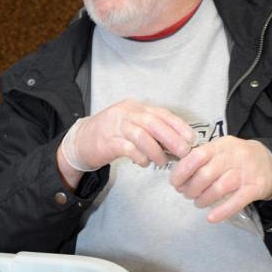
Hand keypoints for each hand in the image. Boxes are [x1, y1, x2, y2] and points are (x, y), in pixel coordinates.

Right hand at [58, 100, 195, 183]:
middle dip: (172, 138)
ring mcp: (116, 126)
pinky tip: (144, 163)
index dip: (178, 126)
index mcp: (135, 107)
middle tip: (183, 152)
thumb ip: (152, 132)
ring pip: (142, 135)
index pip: (161, 113)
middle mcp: (126, 113)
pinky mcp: (107, 142)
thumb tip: (177, 145)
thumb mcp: (132, 127)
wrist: (80, 141)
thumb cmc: (111, 135)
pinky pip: (129, 149)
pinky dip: (140, 157)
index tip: (191, 138)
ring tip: (162, 162)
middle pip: (154, 123)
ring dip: (156, 151)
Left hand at [170, 136, 271, 222]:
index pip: (197, 156)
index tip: (175, 182)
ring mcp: (246, 172)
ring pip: (219, 188)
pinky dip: (222, 211)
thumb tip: (179, 176)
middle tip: (187, 194)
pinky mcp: (256, 187)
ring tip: (198, 203)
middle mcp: (234, 156)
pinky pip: (237, 201)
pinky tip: (212, 218)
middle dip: (191, 188)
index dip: (182, 171)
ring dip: (204, 200)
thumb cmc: (238, 158)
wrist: (270, 162)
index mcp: (222, 145)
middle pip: (206, 175)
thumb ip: (202, 159)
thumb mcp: (221, 150)